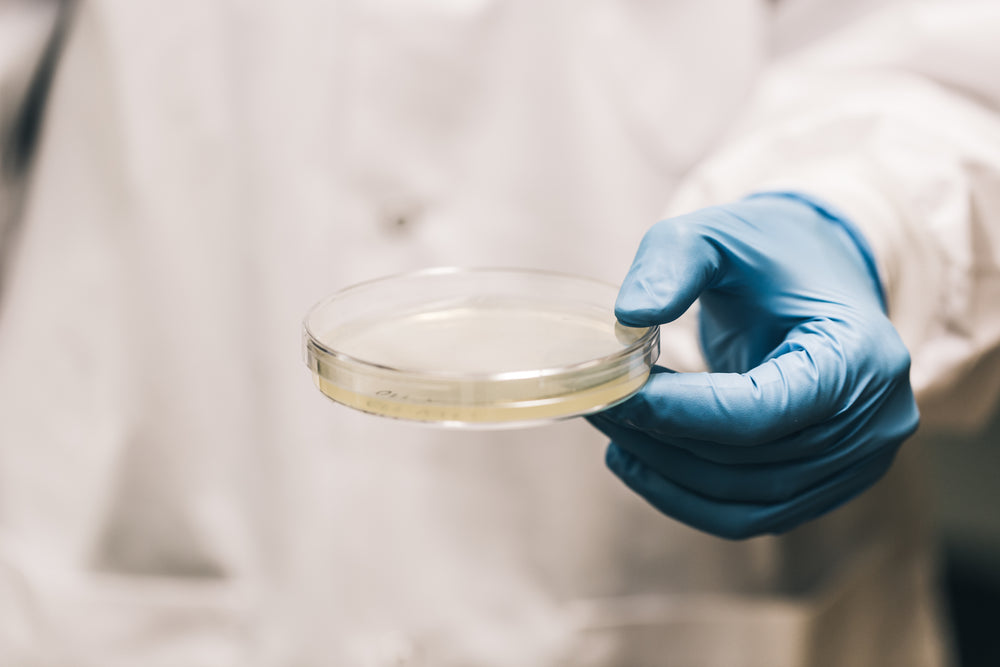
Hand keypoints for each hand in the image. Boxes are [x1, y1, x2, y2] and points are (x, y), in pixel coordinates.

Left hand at [589, 193, 918, 538]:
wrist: (820, 274)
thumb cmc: (769, 251)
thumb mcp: (719, 231)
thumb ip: (673, 261)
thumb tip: (628, 318)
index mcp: (861, 355)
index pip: (762, 411)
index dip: (681, 413)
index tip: (618, 391)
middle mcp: (875, 420)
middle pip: (750, 462)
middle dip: (662, 439)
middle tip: (598, 404)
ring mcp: (860, 463)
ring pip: (744, 500)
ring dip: (664, 472)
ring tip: (611, 428)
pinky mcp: (830, 484)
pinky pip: (750, 514)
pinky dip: (686, 495)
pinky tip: (636, 460)